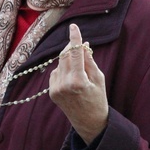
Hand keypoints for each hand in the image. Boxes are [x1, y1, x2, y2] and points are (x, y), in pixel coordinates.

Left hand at [49, 24, 107, 143]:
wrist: (89, 122)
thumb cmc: (98, 99)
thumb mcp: (99, 78)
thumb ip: (89, 61)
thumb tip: (83, 45)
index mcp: (78, 81)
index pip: (75, 53)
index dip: (74, 38)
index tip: (73, 26)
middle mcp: (64, 84)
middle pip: (65, 56)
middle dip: (72, 48)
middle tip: (80, 47)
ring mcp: (56, 89)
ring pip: (60, 63)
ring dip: (68, 60)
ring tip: (79, 71)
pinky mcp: (51, 92)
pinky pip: (56, 73)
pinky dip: (63, 70)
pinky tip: (71, 79)